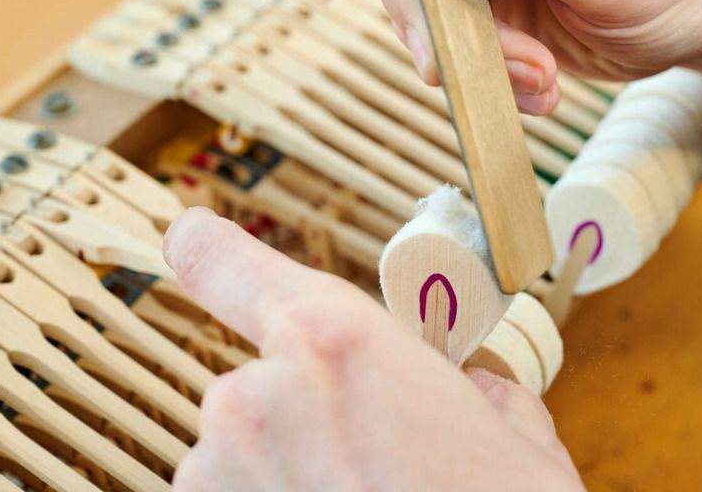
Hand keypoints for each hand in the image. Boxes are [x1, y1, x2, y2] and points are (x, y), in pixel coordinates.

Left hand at [164, 207, 583, 491]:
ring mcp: (217, 477)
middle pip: (259, 379)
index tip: (191, 234)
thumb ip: (469, 384)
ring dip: (285, 471)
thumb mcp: (510, 431)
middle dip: (305, 411)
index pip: (228, 263)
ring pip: (241, 452)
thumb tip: (464, 387)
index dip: (207, 246)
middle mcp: (256, 401)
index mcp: (332, 345)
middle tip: (369, 455)